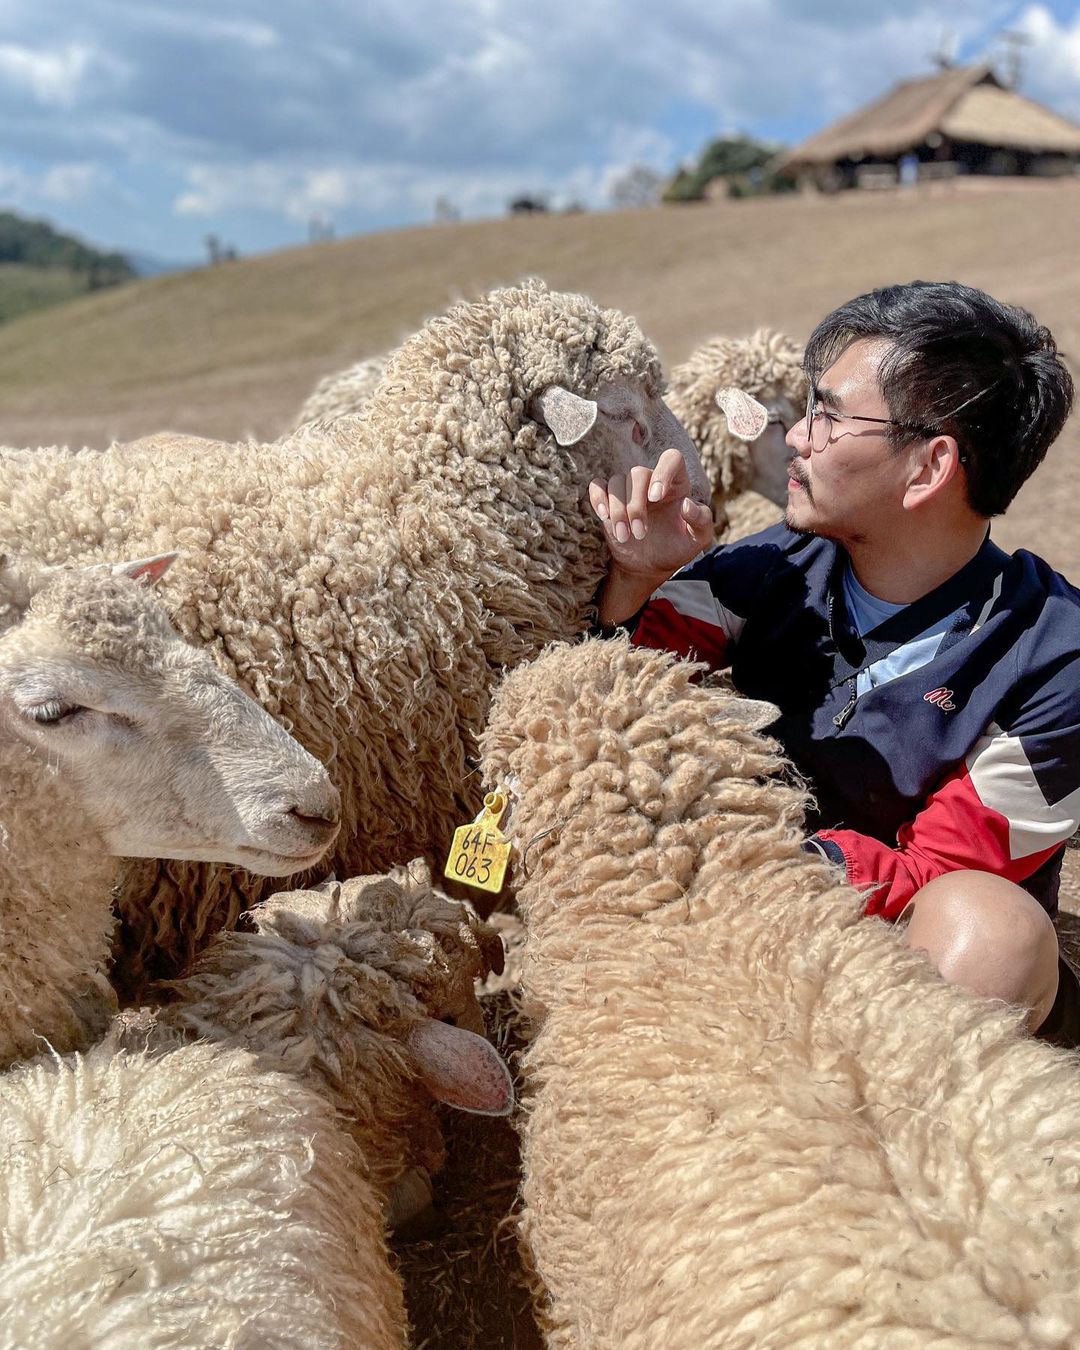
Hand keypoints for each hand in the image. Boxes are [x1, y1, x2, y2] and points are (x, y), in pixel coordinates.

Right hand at [589, 447, 713, 581]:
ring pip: (617, 482)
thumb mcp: (698, 539)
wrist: (650, 565)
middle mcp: (651, 482)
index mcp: (676, 484)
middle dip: (636, 506)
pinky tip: (603, 516)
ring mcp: (629, 490)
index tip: (655, 498)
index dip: (662, 473)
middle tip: (640, 534)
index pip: (671, 459)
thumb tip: (686, 504)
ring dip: (618, 511)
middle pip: (638, 473)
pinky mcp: (609, 500)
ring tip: (625, 537)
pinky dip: (598, 498)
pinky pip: (598, 486)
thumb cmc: (676, 548)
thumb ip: (701, 520)